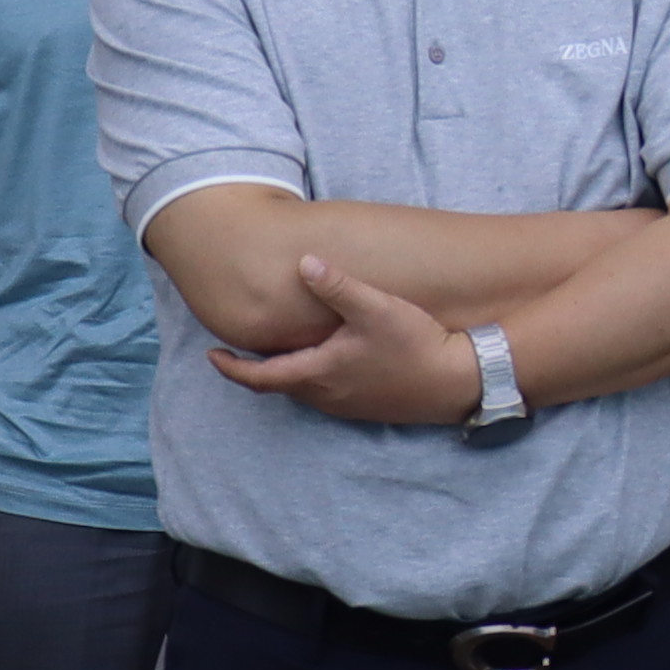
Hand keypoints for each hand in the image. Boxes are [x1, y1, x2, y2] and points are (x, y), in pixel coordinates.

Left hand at [206, 252, 481, 427]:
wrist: (457, 381)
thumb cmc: (414, 344)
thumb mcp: (374, 308)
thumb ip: (337, 286)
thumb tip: (303, 263)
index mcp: (319, 373)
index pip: (261, 377)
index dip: (232, 368)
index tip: (213, 356)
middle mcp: (328, 395)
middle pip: (280, 385)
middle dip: (258, 368)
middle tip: (244, 349)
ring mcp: (348, 405)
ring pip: (305, 391)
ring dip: (288, 373)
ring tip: (282, 351)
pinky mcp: (368, 407)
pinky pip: (328, 393)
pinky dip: (314, 377)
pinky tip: (327, 359)